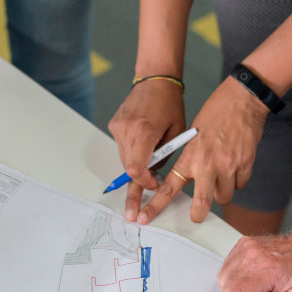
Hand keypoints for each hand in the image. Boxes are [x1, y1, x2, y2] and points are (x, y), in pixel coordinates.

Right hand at [108, 80, 186, 221]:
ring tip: (149, 166)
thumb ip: (166, 155)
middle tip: (134, 211)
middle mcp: (127, 129)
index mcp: (145, 131)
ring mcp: (118, 127)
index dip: (143, 183)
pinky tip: (143, 146)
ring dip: (136, 166)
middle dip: (136, 184)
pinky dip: (132, 152)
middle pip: (128, 167)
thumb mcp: (177, 131)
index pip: (135, 168)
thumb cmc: (170, 104)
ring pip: (124, 159)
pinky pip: (122, 147)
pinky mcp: (114, 124)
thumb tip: (157, 177)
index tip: (154, 186)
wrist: (155, 80)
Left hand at [136, 76, 267, 225]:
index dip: (156, 205)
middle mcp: (208, 164)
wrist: (242, 99)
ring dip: (221, 192)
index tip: (145, 217)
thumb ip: (190, 157)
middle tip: (196, 216)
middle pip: (202, 203)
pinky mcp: (246, 164)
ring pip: (224, 196)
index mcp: (190, 155)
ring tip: (221, 175)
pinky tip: (235, 165)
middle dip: (198, 214)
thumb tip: (188, 177)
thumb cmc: (216, 111)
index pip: (169, 186)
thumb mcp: (193, 133)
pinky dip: (237, 180)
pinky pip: (240, 185)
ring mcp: (229, 166)